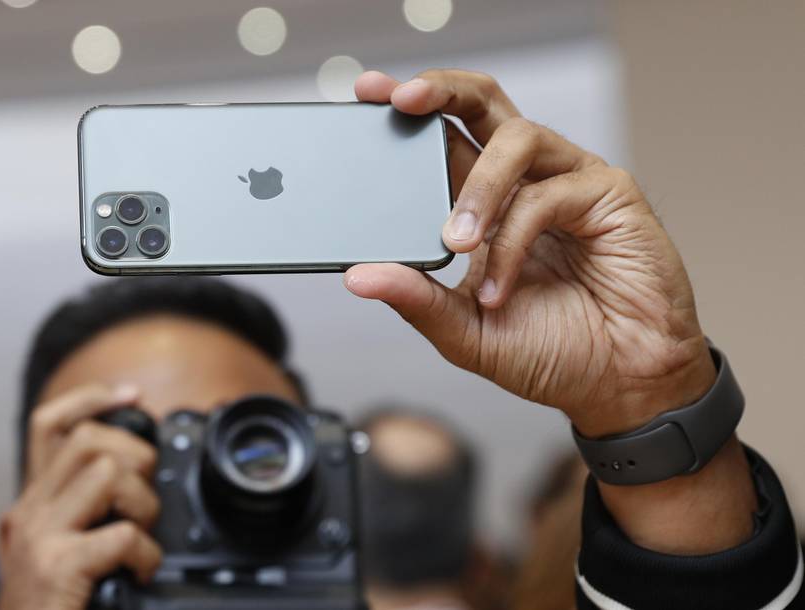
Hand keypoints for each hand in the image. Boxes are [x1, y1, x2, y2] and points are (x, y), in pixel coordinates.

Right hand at [0, 385, 160, 609]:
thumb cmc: (55, 607)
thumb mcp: (62, 550)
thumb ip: (86, 513)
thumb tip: (135, 477)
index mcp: (31, 505)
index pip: (49, 426)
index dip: (91, 400)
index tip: (132, 396)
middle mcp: (28, 513)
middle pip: (85, 440)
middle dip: (133, 456)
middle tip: (143, 497)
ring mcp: (39, 537)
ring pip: (105, 472)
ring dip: (142, 503)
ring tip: (141, 536)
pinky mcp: (57, 566)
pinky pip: (122, 533)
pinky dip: (147, 552)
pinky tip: (141, 571)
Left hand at [346, 70, 755, 554]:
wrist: (618, 384)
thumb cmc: (551, 351)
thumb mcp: (464, 331)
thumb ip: (415, 300)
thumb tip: (357, 277)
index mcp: (485, 204)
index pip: (443, 137)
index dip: (408, 110)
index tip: (366, 95)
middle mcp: (525, 183)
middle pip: (483, 103)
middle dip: (439, 90)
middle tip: (399, 98)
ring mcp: (568, 183)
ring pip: (516, 138)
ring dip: (478, 189)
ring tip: (457, 242)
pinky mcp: (609, 195)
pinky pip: (548, 195)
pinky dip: (515, 240)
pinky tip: (500, 287)